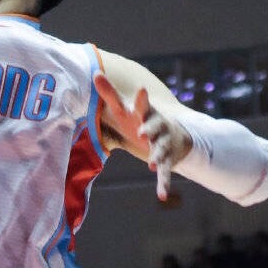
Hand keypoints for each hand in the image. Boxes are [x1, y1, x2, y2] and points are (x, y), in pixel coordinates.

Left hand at [95, 73, 191, 200]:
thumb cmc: (140, 118)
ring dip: (157, 155)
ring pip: (161, 150)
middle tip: (142, 132)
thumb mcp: (125, 107)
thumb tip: (94, 72)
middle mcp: (157, 127)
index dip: (141, 98)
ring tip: (151, 162)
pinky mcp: (167, 160)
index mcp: (145, 113)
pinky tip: (161, 195)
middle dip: (149, 129)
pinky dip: (163, 183)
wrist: (173, 134)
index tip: (142, 89)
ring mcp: (163, 144)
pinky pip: (165, 172)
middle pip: (154, 126)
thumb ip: (109, 92)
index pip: (142, 104)